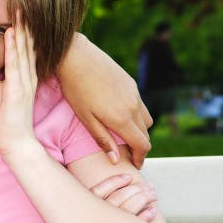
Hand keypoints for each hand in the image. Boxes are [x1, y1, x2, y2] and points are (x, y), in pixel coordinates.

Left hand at [0, 12, 38, 156]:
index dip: (21, 26)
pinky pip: (15, 64)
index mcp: (23, 73)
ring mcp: (25, 81)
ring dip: (21, 28)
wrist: (12, 141)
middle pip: (27, 41)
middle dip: (25, 20)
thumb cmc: (3, 116)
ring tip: (19, 8)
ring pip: (23, 48)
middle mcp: (28, 73)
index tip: (17, 6)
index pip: (23, 44)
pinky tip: (12, 32)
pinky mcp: (19, 90)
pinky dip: (13, 47)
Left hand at [58, 34, 152, 167]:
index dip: (140, 158)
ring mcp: (134, 93)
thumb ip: (102, 139)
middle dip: (140, 146)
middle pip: (146, 133)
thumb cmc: (75, 89)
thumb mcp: (85, 118)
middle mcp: (133, 106)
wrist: (76, 57)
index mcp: (122, 118)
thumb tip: (116, 160)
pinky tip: (120, 115)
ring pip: (146, 119)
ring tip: (124, 136)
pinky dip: (136, 115)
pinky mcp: (131, 83)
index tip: (134, 165)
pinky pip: (140, 105)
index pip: (142, 144)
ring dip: (139, 130)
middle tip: (128, 154)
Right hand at [89, 173, 157, 221]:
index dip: (115, 181)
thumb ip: (95, 200)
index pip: (99, 191)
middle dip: (136, 189)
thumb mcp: (83, 216)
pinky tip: (152, 211)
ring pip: (127, 208)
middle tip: (149, 186)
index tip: (129, 177)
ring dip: (143, 198)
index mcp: (84, 210)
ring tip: (153, 194)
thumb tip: (108, 176)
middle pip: (117, 198)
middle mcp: (94, 219)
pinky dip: (145, 215)